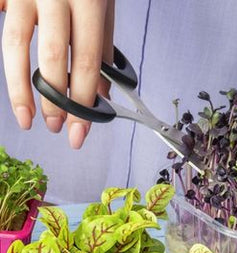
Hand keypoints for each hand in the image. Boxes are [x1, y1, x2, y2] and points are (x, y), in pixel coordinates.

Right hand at [1, 0, 114, 148]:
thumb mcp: (102, 5)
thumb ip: (101, 47)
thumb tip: (101, 93)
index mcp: (88, 0)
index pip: (86, 62)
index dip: (83, 102)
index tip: (81, 132)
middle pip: (50, 58)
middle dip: (53, 101)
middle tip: (57, 128)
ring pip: (14, 45)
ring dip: (20, 89)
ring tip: (27, 119)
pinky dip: (7, 57)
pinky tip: (15, 83)